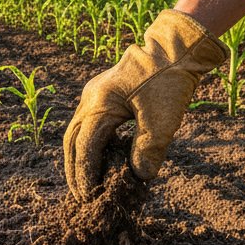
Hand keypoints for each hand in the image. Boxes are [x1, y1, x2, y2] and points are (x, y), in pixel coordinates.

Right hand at [63, 9, 227, 199]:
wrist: (173, 49)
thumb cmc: (168, 82)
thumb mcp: (163, 120)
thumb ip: (149, 150)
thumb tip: (139, 178)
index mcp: (99, 105)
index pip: (84, 147)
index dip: (85, 174)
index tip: (89, 195)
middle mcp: (88, 100)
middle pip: (70, 142)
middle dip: (73, 171)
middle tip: (80, 196)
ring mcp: (90, 95)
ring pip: (74, 133)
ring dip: (77, 158)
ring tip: (84, 181)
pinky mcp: (98, 94)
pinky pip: (84, 123)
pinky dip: (87, 144)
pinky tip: (98, 157)